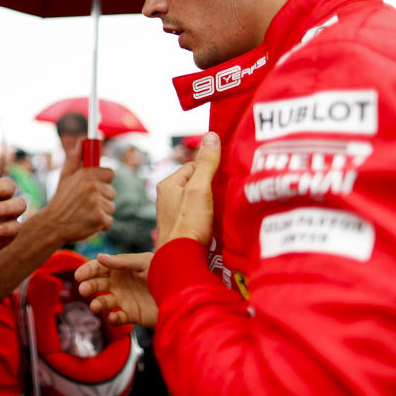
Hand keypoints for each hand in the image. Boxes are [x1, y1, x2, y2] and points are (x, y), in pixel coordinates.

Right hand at [38, 138, 115, 242]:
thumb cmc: (61, 199)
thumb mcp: (65, 176)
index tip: (95, 186)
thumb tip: (83, 139)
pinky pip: (109, 221)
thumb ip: (76, 157)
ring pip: (111, 207)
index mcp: (86, 175)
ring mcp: (96, 204)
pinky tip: (88, 222)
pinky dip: (101, 224)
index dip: (103, 180)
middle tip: (85, 203)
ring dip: (101, 212)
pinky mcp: (99, 219)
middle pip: (112, 192)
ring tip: (85, 213)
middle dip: (102, 198)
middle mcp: (92, 187)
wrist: (52, 224)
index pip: (110, 173)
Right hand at [75, 252, 156, 326]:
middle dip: (89, 287)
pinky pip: (117, 317)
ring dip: (97, 303)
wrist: (184, 294)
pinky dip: (113, 319)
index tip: (79, 275)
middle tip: (84, 290)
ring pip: (104, 302)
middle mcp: (120, 283)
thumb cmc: (164, 271)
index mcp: (121, 267)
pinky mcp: (131, 314)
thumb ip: (122, 262)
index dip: (87, 270)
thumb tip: (99, 257)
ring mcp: (124, 299)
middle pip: (97, 285)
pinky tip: (114, 317)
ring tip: (96, 305)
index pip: (99, 267)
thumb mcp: (143, 263)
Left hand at [156, 132, 220, 247]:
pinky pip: (199, 214)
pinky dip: (209, 216)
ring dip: (213, 203)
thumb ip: (207, 163)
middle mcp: (167, 197)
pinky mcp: (182, 228)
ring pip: (199, 199)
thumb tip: (211, 136)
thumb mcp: (200, 188)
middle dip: (213, 187)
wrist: (182, 260)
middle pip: (197, 183)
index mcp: (168, 184)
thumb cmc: (188, 223)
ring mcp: (174, 214)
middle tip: (228, 194)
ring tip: (224, 209)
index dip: (211, 170)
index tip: (225, 178)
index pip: (194, 166)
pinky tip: (219, 222)